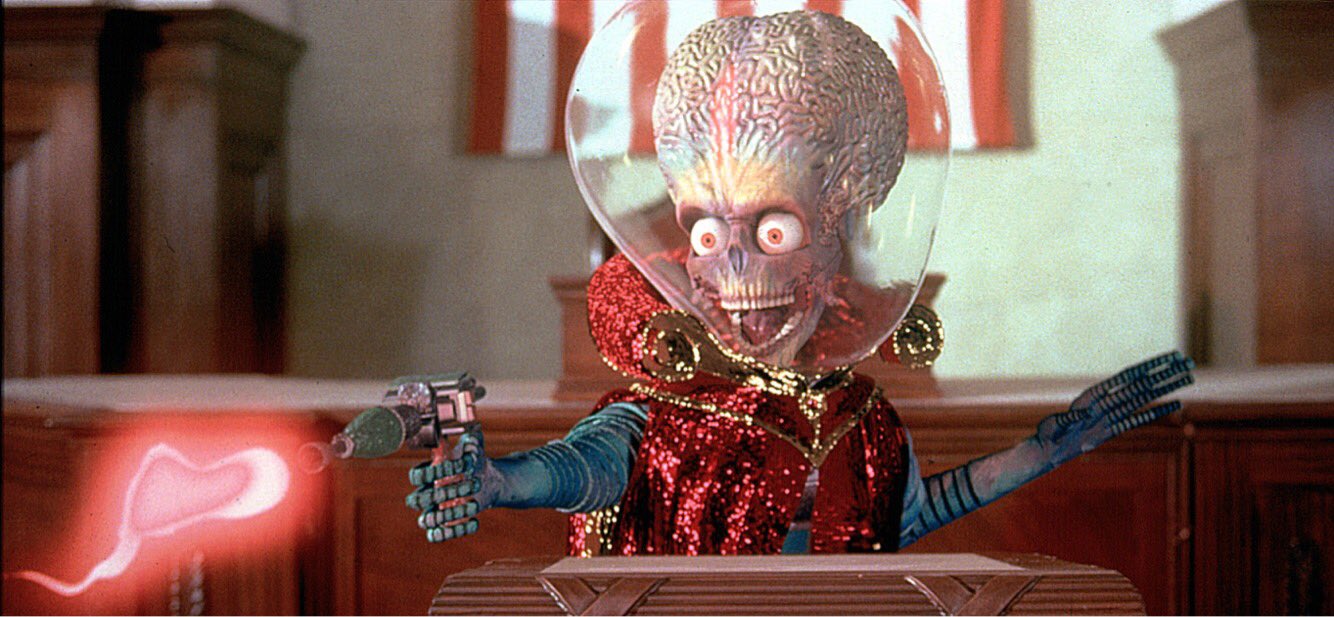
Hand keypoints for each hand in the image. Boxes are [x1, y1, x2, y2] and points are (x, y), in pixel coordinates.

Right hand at [405, 427, 494, 542]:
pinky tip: (475, 520)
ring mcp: (434, 511)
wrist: (486, 480)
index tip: (449, 468)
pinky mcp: (445, 526)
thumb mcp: (474, 447)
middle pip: (417, 500)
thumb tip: (473, 427)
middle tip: (467, 486)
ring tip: (473, 503)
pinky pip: (439, 536)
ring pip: (427, 520)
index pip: (416, 476)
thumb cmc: (473, 461)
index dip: (428, 474)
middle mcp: (427, 493)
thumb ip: (471, 438)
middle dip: (440, 494)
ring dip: (449, 514)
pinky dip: (455, 531)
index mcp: (429, 472)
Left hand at [1036, 351, 1194, 467]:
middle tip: (1189, 362)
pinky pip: (1138, 420)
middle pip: (1141, 385)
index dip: (1149, 367)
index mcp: (1095, 396)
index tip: (1170, 357)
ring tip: (1188, 377)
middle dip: (1165, 374)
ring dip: (1165, 387)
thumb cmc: (1050, 435)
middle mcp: (1107, 403)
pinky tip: (1176, 405)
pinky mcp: (1114, 429)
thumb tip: (1079, 417)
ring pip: (1144, 399)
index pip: (1127, 378)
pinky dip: (1156, 413)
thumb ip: (1068, 422)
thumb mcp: (1056, 427)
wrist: (1050, 448)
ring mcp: (1112, 415)